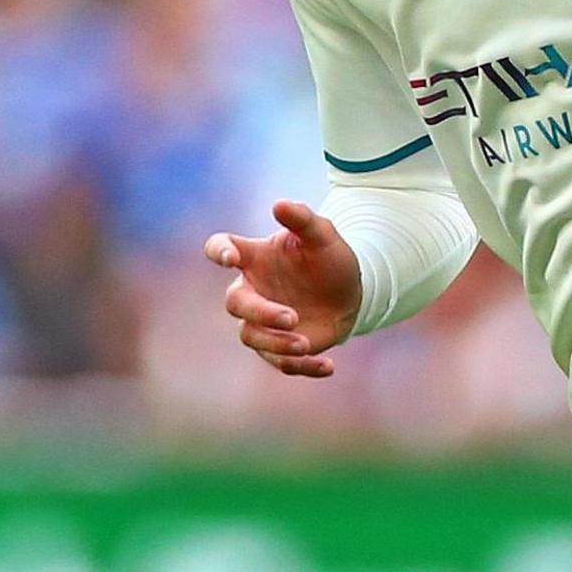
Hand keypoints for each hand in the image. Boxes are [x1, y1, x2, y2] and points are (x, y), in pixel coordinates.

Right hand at [206, 200, 363, 378]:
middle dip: (260, 312)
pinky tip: (328, 366)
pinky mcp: (281, 347)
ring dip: (276, 343)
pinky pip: (281, 363)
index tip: (230, 258)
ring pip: (251, 337)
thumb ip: (302, 219)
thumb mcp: (323, 235)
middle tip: (291, 318)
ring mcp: (263, 321)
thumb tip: (279, 204)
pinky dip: (303, 368)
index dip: (219, 251)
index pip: (221, 248)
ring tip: (305, 343)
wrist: (352, 292)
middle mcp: (253, 290)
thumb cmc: (329, 258)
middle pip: (236, 303)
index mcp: (254, 257)